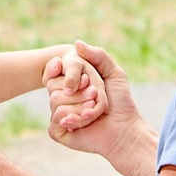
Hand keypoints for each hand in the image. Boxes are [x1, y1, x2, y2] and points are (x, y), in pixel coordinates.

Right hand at [48, 40, 141, 160]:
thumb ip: (98, 55)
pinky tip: (85, 122)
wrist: (125, 129)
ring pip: (55, 101)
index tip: (63, 66)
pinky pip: (56, 119)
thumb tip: (77, 43)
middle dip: (79, 90)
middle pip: (53, 86)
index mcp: (72, 85)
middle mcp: (63, 99)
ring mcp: (59, 115)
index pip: (51, 72)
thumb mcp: (114, 73)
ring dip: (80, 105)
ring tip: (93, 111)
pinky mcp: (58, 131)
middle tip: (94, 94)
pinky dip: (74, 118)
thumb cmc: (121, 103)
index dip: (54, 68)